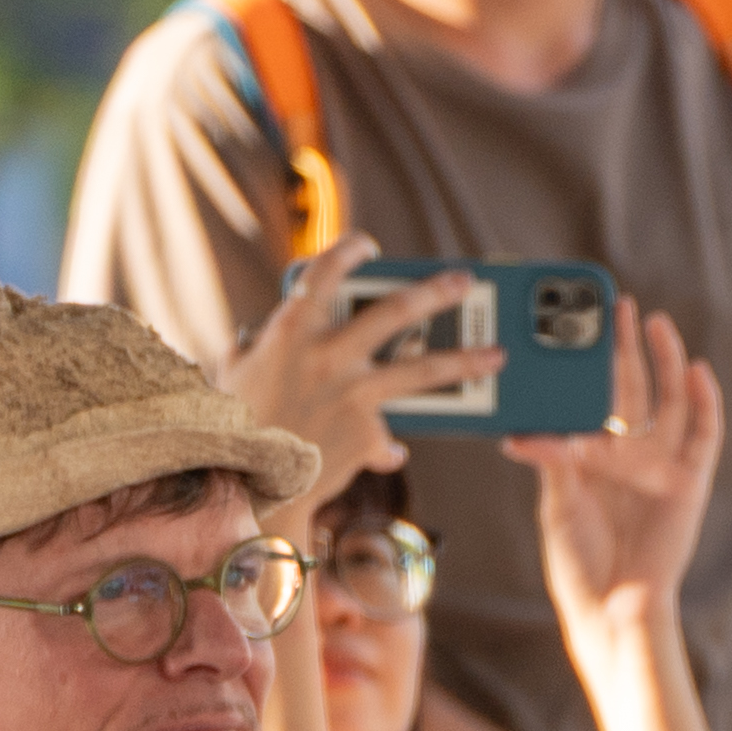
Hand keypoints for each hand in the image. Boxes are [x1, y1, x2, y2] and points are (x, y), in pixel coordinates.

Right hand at [216, 236, 487, 496]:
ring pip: (423, 369)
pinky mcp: (369, 429)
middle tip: (465, 281)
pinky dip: (388, 441)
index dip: (349, 252)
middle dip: (435, 292)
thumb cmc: (237, 423)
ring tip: (497, 354)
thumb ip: (253, 347)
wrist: (251, 484)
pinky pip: (392, 426)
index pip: (325, 273)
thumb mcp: (234, 371)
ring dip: (465, 359)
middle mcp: (328, 353)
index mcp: (290, 329)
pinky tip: (391, 451)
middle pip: (395, 311)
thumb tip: (255, 335)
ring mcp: (353, 391)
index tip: (369, 246)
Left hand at [505, 305, 724, 623]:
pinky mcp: (690, 484)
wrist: (610, 607)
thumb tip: (535, 420)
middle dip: (625, 346)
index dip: (589, 361)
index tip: (576, 323)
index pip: (594, 397)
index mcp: (594, 458)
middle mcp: (630, 457)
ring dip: (666, 361)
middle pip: (632, 389)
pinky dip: (704, 403)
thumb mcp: (557, 500)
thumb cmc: (578, 562)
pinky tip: (697, 372)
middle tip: (616, 305)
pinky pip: (704, 436)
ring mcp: (662, 468)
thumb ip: (554, 455)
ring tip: (657, 323)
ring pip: (669, 402)